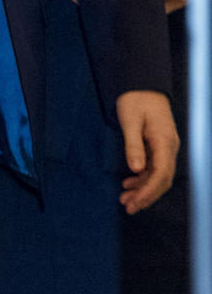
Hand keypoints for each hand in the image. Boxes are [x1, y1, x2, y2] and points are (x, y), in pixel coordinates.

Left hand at [116, 89, 178, 212]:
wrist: (142, 85)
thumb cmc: (136, 100)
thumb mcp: (130, 121)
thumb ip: (133, 145)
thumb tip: (137, 169)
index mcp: (164, 141)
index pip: (161, 173)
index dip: (149, 191)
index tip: (135, 202)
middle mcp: (169, 146)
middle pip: (162, 179)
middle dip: (146, 196)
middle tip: (128, 208)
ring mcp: (165, 147)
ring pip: (158, 175)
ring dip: (143, 189)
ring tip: (125, 199)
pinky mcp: (159, 146)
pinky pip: (154, 168)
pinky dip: (142, 178)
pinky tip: (129, 184)